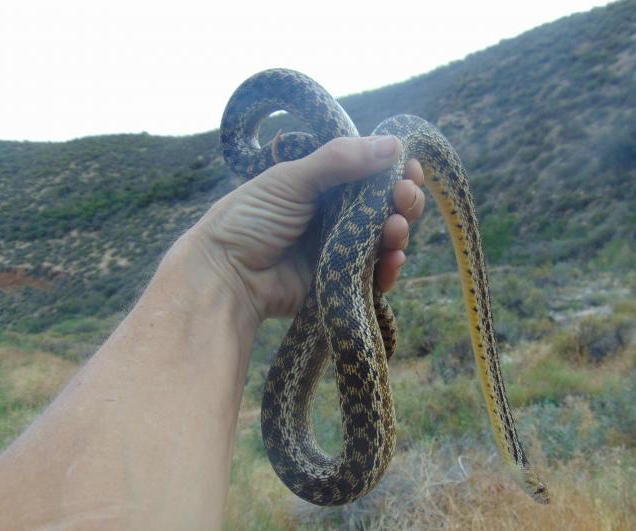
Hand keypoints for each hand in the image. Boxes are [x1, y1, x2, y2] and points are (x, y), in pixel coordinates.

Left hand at [191, 135, 424, 323]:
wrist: (226, 276)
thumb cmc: (250, 219)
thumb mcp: (291, 179)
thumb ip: (339, 160)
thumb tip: (393, 143)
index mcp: (322, 184)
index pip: (369, 173)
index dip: (393, 170)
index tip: (409, 168)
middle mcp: (335, 215)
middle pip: (384, 206)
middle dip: (403, 200)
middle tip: (406, 197)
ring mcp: (339, 249)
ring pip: (384, 240)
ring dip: (398, 232)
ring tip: (395, 229)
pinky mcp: (341, 281)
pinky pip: (375, 275)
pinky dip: (389, 269)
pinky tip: (393, 260)